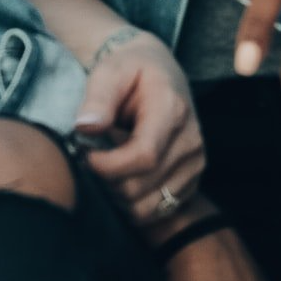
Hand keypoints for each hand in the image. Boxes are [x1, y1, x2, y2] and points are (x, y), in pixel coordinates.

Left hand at [73, 27, 204, 225]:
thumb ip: (98, 97)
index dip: (109, 165)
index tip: (86, 154)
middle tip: (93, 156)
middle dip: (107, 179)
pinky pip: (157, 211)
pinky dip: (133, 202)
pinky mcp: (192, 181)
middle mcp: (191, 141)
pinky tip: (123, 174)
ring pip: (148, 206)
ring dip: (118, 194)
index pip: (144, 156)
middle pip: (142, 186)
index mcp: (173, 109)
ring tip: (109, 164)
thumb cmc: (130, 69)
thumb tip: (85, 127)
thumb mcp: (110, 70)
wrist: (159, 70)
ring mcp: (195, 164)